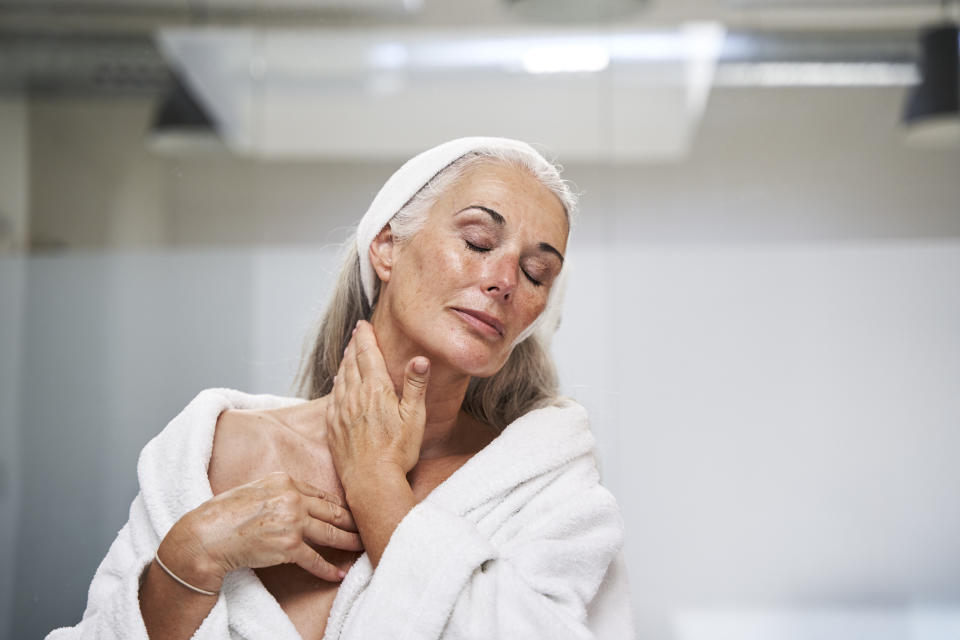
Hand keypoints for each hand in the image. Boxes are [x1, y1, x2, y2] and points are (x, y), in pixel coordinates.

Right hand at [161, 471, 363, 590]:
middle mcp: (292, 498)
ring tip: (363, 547)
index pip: (321, 494)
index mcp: (286, 481)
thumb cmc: (225, 514)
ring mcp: (292, 521)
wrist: (207, 535)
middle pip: (333, 511)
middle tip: (368, 527)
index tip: (352, 513)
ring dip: (349, 542)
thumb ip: (281, 492)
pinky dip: (328, 569)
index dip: (340, 506)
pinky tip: (338, 574)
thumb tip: (300, 502)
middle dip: (353, 521)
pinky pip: (314, 559)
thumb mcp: (256, 489)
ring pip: (331, 533)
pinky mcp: (288, 545)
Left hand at [325, 320, 429, 484]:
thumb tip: (420, 358)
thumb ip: (416, 385)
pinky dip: (336, 383)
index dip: (366, 337)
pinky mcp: (333, 427)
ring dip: (345, 362)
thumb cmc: (397, 452)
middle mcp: (354, 396)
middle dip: (354, 345)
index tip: (364, 324)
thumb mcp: (414, 417)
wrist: (371, 482)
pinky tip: (338, 383)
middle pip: (352, 362)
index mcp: (375, 390)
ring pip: (341, 378)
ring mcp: (340, 412)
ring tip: (348, 352)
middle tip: (356, 334)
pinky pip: (332, 397)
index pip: (368, 355)